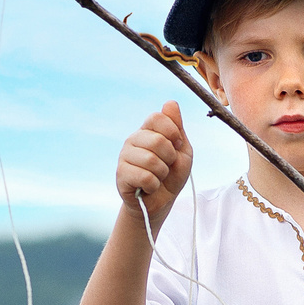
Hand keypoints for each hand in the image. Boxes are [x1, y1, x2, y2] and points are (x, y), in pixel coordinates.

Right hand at [116, 102, 193, 219]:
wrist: (161, 201)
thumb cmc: (172, 175)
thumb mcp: (182, 150)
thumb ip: (177, 128)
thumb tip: (170, 103)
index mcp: (148, 130)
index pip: (158, 118)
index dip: (173, 132)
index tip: (177, 145)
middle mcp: (133, 139)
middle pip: (158, 141)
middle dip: (170, 158)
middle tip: (166, 166)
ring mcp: (125, 156)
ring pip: (151, 161)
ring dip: (162, 174)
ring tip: (157, 177)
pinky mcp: (121, 174)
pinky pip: (145, 177)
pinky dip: (154, 185)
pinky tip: (148, 187)